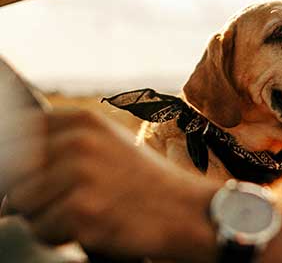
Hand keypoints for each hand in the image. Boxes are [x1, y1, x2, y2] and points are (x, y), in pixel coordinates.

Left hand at [5, 109, 218, 260]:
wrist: (187, 211)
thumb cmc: (145, 182)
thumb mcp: (108, 144)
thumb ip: (63, 143)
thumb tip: (9, 159)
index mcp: (82, 122)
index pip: (16, 136)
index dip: (21, 163)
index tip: (39, 177)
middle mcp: (79, 143)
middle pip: (14, 174)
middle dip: (33, 194)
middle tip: (72, 200)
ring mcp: (81, 177)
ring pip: (22, 205)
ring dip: (46, 216)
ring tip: (86, 213)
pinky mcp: (83, 212)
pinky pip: (43, 231)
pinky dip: (63, 236)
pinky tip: (94, 226)